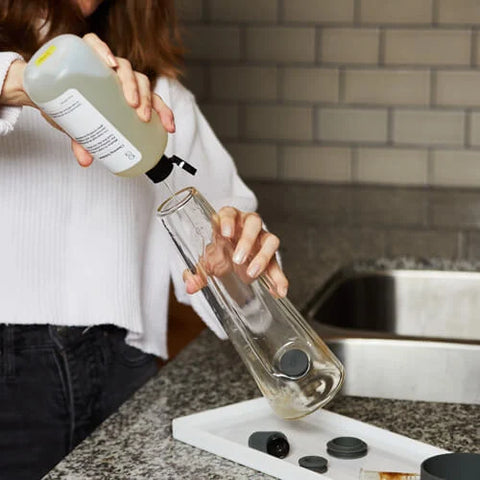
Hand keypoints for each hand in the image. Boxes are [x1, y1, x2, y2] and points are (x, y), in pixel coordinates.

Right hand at [0, 35, 174, 167]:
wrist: (42, 87)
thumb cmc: (72, 107)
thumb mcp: (80, 128)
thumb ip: (84, 142)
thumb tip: (85, 162)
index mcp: (128, 95)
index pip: (153, 101)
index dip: (164, 113)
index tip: (169, 128)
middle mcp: (121, 77)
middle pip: (142, 83)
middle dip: (146, 100)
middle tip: (141, 117)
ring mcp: (104, 63)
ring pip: (126, 67)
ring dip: (132, 83)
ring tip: (129, 100)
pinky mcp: (84, 50)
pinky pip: (95, 43)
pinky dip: (103, 50)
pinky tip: (110, 63)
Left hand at [183, 207, 288, 297]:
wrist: (231, 257)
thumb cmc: (219, 251)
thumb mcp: (207, 260)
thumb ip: (197, 273)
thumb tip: (190, 286)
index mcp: (228, 221)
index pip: (229, 213)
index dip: (228, 220)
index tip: (226, 234)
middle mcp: (247, 226)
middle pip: (253, 223)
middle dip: (247, 240)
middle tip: (237, 259)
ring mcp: (261, 239)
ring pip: (270, 240)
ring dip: (263, 257)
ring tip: (252, 273)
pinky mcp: (271, 255)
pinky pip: (277, 264)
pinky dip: (279, 278)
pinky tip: (278, 290)